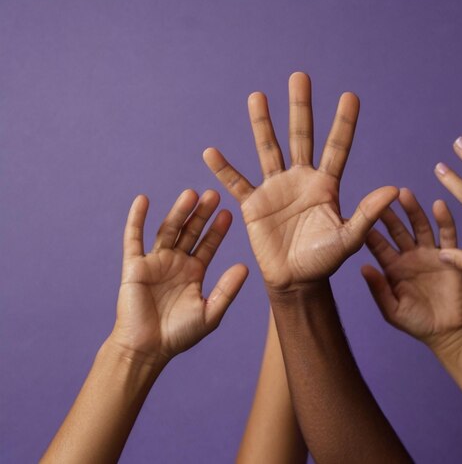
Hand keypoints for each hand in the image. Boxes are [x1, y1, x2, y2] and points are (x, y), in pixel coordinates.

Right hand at [110, 189, 247, 361]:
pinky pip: (134, 238)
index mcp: (194, 272)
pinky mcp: (134, 266)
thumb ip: (227, 290)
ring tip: (190, 194)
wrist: (147, 349)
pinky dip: (137, 219)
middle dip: (201, 214)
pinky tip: (143, 200)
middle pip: (190, 232)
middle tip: (213, 194)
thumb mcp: (210, 312)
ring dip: (177, 212)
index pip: (208, 244)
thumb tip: (245, 267)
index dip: (217, 230)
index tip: (228, 213)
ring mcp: (155, 262)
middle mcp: (176, 263)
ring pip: (167, 231)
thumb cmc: (179, 335)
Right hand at [203, 72, 397, 290]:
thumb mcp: (349, 239)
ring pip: (269, 149)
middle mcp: (301, 180)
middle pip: (301, 136)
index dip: (344, 123)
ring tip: (258, 96)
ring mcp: (276, 189)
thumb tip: (394, 189)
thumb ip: (368, 214)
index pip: (337, 147)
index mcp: (326, 185)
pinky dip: (224, 169)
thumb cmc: (324, 261)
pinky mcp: (254, 205)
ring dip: (262, 124)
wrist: (296, 281)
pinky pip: (237, 183)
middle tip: (300, 76)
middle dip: (301, 107)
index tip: (350, 95)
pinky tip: (211, 152)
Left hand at [362, 188, 461, 344]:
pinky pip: (447, 235)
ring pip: (420, 227)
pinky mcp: (450, 256)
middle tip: (380, 196)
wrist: (446, 333)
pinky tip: (438, 205)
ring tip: (405, 194)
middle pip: (398, 230)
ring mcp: (429, 254)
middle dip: (389, 215)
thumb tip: (362, 267)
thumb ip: (378, 289)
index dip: (370, 232)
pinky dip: (444, 220)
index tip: (358, 215)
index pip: (379, 245)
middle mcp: (409, 256)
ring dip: (413, 211)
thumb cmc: (416, 323)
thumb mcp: (392, 309)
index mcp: (392, 267)